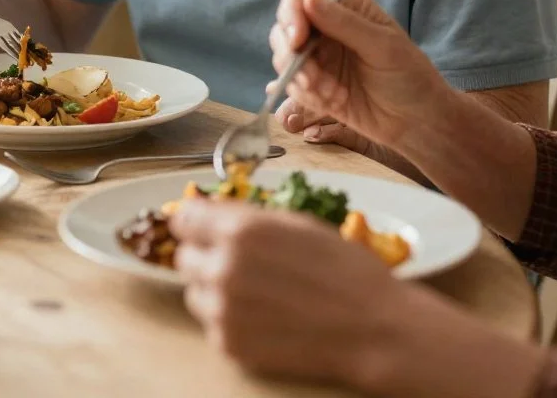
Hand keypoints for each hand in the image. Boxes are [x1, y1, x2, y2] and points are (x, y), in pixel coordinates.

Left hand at [172, 199, 543, 397]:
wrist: (372, 327)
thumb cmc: (341, 267)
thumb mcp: (293, 223)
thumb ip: (244, 217)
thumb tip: (205, 211)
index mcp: (239, 230)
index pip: (183, 218)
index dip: (194, 220)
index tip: (201, 225)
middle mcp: (223, 268)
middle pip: (184, 256)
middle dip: (205, 254)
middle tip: (237, 261)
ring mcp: (223, 310)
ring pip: (194, 291)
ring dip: (213, 287)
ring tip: (254, 291)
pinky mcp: (229, 345)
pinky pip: (211, 324)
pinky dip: (228, 318)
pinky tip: (262, 315)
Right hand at [270, 0, 448, 150]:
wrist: (418, 123)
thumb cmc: (410, 78)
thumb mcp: (383, 47)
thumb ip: (345, 23)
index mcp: (345, 7)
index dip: (291, 14)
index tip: (297, 39)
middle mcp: (326, 28)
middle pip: (284, 28)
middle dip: (291, 54)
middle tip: (312, 79)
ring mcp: (319, 57)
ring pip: (284, 57)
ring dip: (301, 78)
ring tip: (330, 95)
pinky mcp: (314, 85)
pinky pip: (292, 85)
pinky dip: (306, 96)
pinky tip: (333, 103)